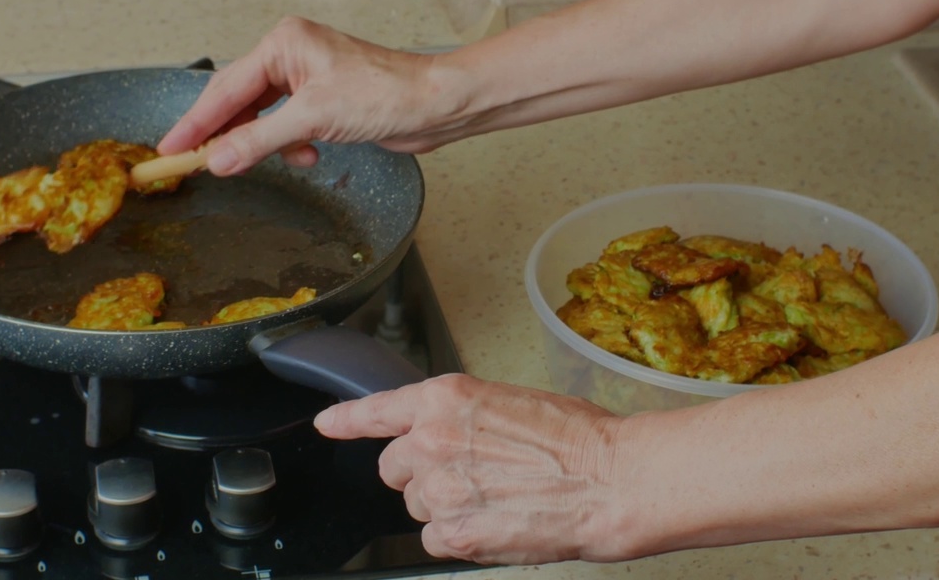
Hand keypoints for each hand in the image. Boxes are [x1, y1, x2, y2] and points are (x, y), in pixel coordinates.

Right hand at [158, 16, 468, 175]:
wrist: (434, 104)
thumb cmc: (387, 93)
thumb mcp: (313, 119)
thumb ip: (259, 141)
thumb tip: (219, 160)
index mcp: (283, 44)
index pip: (225, 89)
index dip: (195, 123)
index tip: (170, 148)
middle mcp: (292, 54)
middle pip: (240, 102)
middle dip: (229, 137)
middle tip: (198, 165)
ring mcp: (309, 78)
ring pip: (264, 119)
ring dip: (269, 145)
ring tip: (285, 159)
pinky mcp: (325, 101)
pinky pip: (288, 128)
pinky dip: (292, 146)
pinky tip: (310, 156)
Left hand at [313, 374, 634, 564]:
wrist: (609, 480)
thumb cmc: (576, 437)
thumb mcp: (509, 401)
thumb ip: (462, 417)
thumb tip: (448, 434)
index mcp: (445, 399)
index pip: (376, 410)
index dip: (346, 420)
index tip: (329, 424)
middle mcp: (431, 441)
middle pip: (394, 467)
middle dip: (421, 472)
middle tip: (468, 473)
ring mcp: (439, 490)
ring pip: (415, 506)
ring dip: (443, 505)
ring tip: (494, 497)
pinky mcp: (453, 533)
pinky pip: (433, 539)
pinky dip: (457, 536)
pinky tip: (493, 521)